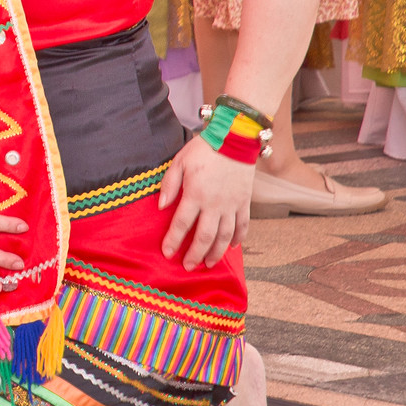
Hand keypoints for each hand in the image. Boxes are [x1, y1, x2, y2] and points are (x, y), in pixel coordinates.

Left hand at [158, 134, 253, 269]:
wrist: (235, 139)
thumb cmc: (203, 149)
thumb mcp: (178, 162)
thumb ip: (169, 185)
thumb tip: (161, 207)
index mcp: (195, 194)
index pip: (182, 224)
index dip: (173, 240)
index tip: (167, 253)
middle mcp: (215, 204)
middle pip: (205, 236)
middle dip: (195, 254)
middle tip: (188, 267)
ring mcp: (232, 204)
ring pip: (225, 236)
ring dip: (216, 252)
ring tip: (208, 263)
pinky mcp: (245, 202)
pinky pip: (242, 225)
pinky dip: (238, 238)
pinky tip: (232, 247)